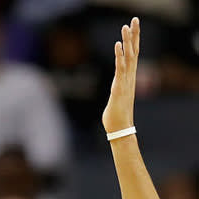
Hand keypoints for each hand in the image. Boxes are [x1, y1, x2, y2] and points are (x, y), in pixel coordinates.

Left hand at [102, 17, 139, 132]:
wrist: (118, 128)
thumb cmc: (115, 115)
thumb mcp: (116, 96)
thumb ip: (117, 89)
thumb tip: (115, 88)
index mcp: (128, 78)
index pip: (133, 55)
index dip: (134, 40)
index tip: (134, 26)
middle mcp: (129, 77)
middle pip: (133, 52)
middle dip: (134, 35)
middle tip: (134, 19)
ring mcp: (125, 82)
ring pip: (128, 57)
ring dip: (127, 41)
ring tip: (126, 26)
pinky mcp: (119, 87)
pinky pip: (120, 68)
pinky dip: (119, 56)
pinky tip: (118, 44)